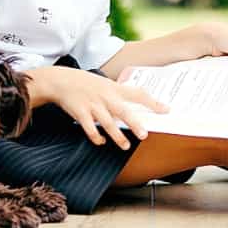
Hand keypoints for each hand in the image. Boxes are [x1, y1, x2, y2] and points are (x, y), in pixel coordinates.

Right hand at [40, 67, 170, 149]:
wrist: (60, 80)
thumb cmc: (86, 83)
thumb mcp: (105, 84)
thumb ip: (118, 94)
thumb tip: (136, 104)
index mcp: (114, 88)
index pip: (137, 93)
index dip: (153, 102)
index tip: (166, 110)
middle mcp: (105, 97)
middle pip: (123, 111)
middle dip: (134, 123)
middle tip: (144, 134)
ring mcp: (93, 105)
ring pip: (108, 123)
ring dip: (117, 136)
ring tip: (125, 146)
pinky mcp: (80, 113)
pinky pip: (90, 129)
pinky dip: (96, 137)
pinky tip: (101, 142)